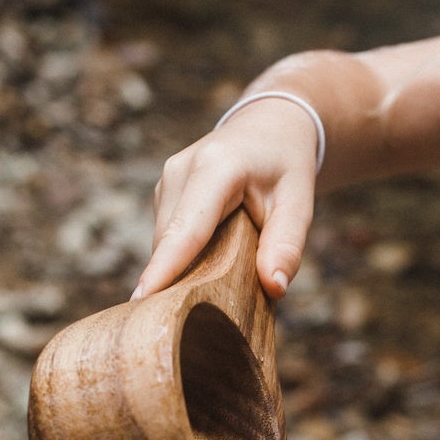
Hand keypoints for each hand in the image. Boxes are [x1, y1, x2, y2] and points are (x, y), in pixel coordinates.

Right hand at [132, 99, 319, 301]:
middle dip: (183, 280)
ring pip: (165, 244)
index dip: (164, 268)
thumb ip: (287, 244)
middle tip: (213, 313)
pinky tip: (213, 256)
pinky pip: (167, 238)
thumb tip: (275, 287)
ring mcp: (166, 180)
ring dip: (186, 267)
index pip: (186, 229)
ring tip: (223, 274)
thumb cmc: (286, 164)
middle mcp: (180, 171)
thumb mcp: (299, 201)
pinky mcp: (163, 193)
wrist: (269, 127)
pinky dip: (185, 255)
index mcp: (215, 168)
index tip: (141, 300)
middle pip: (170, 244)